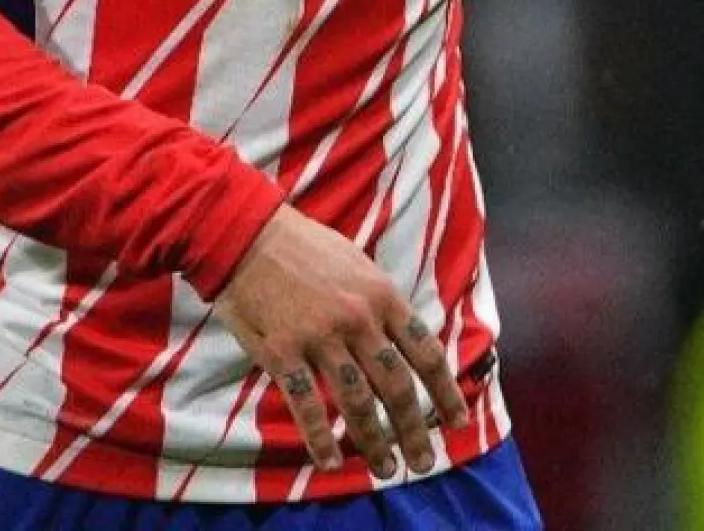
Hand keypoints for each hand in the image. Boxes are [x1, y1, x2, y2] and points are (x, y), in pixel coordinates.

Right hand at [214, 205, 467, 478]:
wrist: (246, 233)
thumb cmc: (303, 244)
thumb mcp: (356, 261)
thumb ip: (380, 300)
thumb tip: (403, 338)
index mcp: (380, 294)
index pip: (425, 351)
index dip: (445, 391)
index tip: (457, 421)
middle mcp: (357, 319)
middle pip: (396, 386)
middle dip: (413, 430)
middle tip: (423, 462)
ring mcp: (319, 337)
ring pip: (357, 402)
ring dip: (374, 442)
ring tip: (385, 469)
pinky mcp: (283, 352)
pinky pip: (306, 405)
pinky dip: (321, 439)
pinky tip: (331, 462)